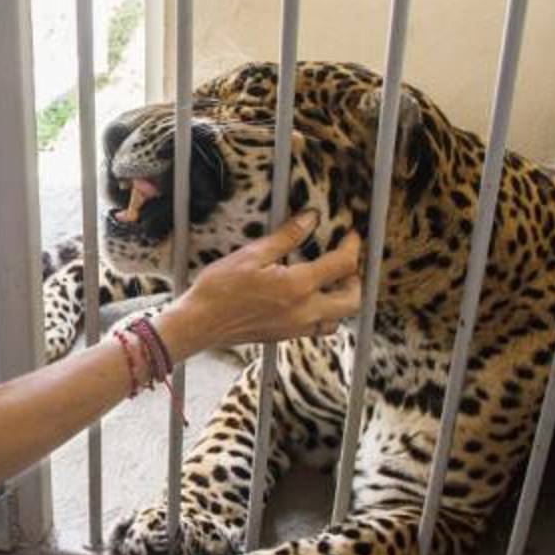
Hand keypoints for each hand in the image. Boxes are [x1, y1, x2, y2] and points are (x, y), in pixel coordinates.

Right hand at [154, 210, 361, 359]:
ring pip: (338, 319)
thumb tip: (310, 218)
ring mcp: (296, 327)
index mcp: (297, 286)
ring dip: (341, 301)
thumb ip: (286, 236)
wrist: (199, 323)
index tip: (350, 236)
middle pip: (352, 300)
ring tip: (330, 283)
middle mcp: (304, 311)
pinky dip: (323, 314)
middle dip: (355, 279)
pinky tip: (307, 300)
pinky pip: (317, 328)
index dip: (352, 247)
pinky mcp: (285, 336)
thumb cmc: (218, 289)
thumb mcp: (251, 255)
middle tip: (345, 263)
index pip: (342, 265)